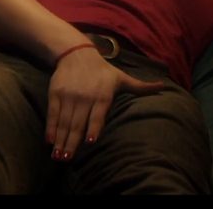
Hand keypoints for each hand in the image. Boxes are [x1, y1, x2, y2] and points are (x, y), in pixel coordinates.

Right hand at [45, 48, 164, 160]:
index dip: (93, 128)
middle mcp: (85, 97)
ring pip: (64, 121)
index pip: (97, 115)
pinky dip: (51, 127)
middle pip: (78, 123)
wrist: (77, 53)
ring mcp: (69, 96)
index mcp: (102, 96)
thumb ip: (141, 86)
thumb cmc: (103, 70)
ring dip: (61, 139)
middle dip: (72, 142)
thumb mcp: (122, 77)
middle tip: (68, 159)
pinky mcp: (56, 94)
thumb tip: (163, 86)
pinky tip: (49, 140)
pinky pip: (53, 113)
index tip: (90, 142)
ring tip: (58, 156)